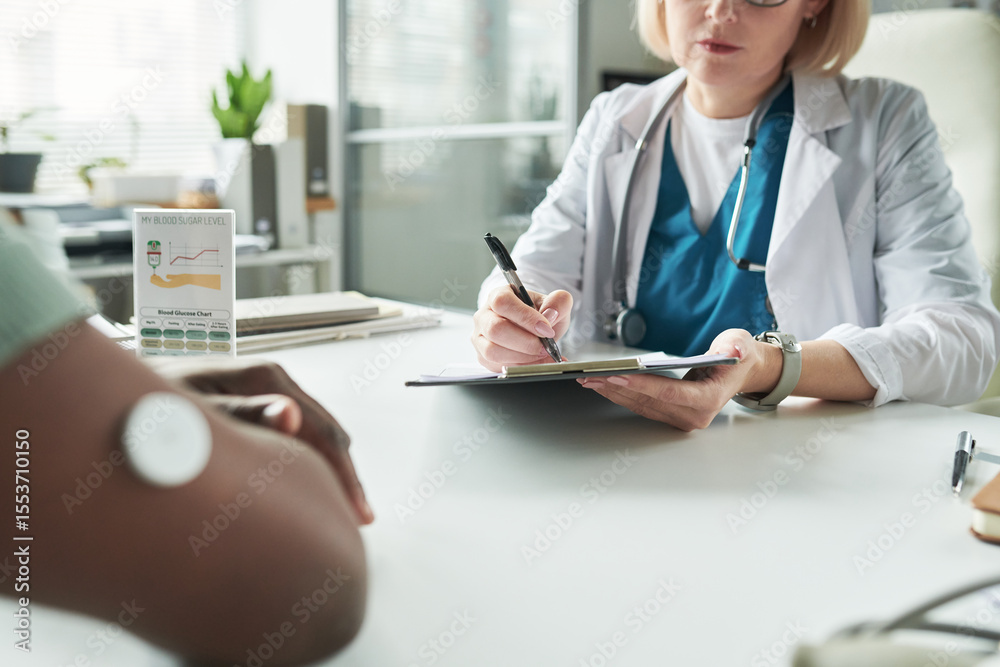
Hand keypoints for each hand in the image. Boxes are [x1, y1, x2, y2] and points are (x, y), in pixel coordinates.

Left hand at [147, 357, 373, 523]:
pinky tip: (309, 488)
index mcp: (266, 377)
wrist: (119, 394)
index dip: (343, 472)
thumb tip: (291, 416)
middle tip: (359, 519)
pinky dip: (308, 465)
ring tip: (340, 512)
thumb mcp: (192, 415)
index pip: (323, 428)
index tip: (356, 511)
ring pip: (315, 436)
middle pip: (327, 431)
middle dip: (344, 475)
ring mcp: (267, 393)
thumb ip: (241, 414)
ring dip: (328, 471)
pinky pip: (296, 437)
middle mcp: (273, 381)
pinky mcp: (257, 406)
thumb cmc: (146, 405)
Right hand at [472, 286, 572, 371]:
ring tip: (541, 355)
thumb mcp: (555, 305)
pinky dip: (520, 367)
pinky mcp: (483, 356)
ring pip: (493, 351)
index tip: (546, 330)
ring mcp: (480, 337)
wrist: (534, 331)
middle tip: (545, 346)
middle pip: (495, 329)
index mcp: (498, 295)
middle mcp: (484, 315)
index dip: (525, 318)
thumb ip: (558, 302)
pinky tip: (535, 362)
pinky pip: (497, 365)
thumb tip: (550, 315)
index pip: (503, 303)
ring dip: (522, 357)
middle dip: (525, 342)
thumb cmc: (540, 315)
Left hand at [576, 329, 780, 430]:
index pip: (669, 393)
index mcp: (709, 399)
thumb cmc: (737, 357)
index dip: (642, 384)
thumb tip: (733, 350)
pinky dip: (621, 395)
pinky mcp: (670, 417)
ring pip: (640, 406)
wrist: (739, 372)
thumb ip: (735, 347)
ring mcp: (681, 419)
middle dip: (617, 387)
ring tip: (588, 379)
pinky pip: (641, 406)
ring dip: (613, 393)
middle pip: (648, 401)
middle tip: (590, 375)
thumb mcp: (740, 344)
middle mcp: (693, 416)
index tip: (617, 375)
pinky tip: (603, 384)